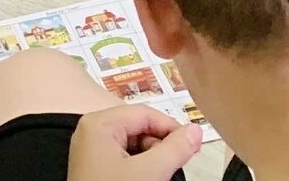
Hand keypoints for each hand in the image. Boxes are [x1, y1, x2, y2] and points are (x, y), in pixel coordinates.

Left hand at [66, 104, 202, 180]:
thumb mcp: (148, 172)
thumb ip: (175, 150)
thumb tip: (195, 130)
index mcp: (99, 124)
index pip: (144, 114)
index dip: (171, 128)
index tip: (193, 146)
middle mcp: (93, 132)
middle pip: (139, 129)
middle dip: (160, 147)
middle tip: (174, 167)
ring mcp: (93, 151)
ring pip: (134, 146)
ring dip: (152, 160)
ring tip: (158, 176)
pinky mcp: (97, 169)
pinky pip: (125, 160)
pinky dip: (141, 169)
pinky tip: (147, 179)